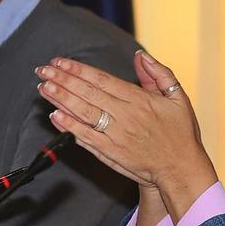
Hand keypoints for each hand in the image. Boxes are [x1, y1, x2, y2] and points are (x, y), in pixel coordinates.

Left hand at [35, 51, 217, 203]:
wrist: (181, 169)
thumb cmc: (181, 134)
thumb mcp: (178, 98)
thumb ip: (159, 74)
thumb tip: (140, 56)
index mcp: (140, 100)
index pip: (102, 80)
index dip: (79, 70)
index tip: (60, 62)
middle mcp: (126, 116)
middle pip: (88, 93)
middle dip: (63, 80)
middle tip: (43, 70)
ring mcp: (116, 135)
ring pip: (83, 113)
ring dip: (61, 99)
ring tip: (44, 87)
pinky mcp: (111, 153)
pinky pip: (85, 138)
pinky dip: (69, 127)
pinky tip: (55, 116)